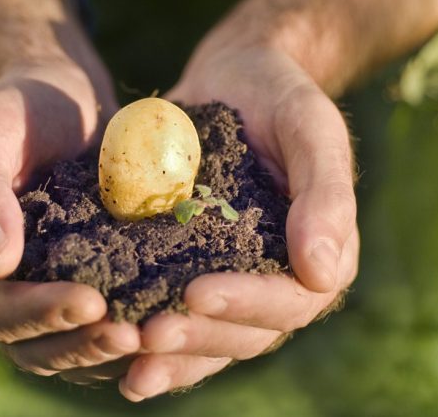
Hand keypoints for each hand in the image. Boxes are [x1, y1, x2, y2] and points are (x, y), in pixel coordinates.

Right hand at [0, 58, 140, 376]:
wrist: (63, 103)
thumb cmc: (22, 109)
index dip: (38, 313)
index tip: (90, 303)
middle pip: (33, 344)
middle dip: (81, 344)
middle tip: (132, 337)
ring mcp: (39, 293)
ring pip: (69, 346)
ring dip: (107, 351)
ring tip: (153, 337)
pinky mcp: (78, 286)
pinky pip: (97, 326)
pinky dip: (126, 332)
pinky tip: (163, 322)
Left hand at [115, 47, 358, 400]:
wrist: (230, 79)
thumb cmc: (278, 95)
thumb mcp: (309, 127)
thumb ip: (324, 194)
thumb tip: (322, 274)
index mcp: (314, 254)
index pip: (290, 300)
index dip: (246, 304)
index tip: (197, 294)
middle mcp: (273, 279)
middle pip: (244, 333)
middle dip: (197, 337)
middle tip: (148, 334)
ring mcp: (229, 278)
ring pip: (206, 337)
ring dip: (168, 356)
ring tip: (125, 357)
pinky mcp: (188, 267)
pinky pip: (172, 312)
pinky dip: (147, 341)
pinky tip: (113, 351)